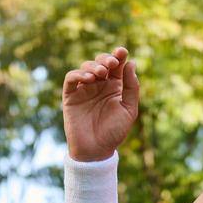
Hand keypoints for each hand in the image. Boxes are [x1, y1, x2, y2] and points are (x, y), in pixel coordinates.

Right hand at [63, 46, 138, 162]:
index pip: (116, 65)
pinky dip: (78, 74)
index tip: (122, 52)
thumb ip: (131, 88)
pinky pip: (71, 78)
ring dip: (93, 66)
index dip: (119, 55)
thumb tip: (131, 64)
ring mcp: (84, 89)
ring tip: (100, 74)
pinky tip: (88, 79)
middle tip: (111, 64)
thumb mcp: (129, 110)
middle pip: (101, 62)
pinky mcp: (71, 96)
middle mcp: (99, 85)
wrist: (95, 151)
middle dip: (106, 59)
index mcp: (114, 87)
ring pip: (86, 67)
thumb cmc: (114, 133)